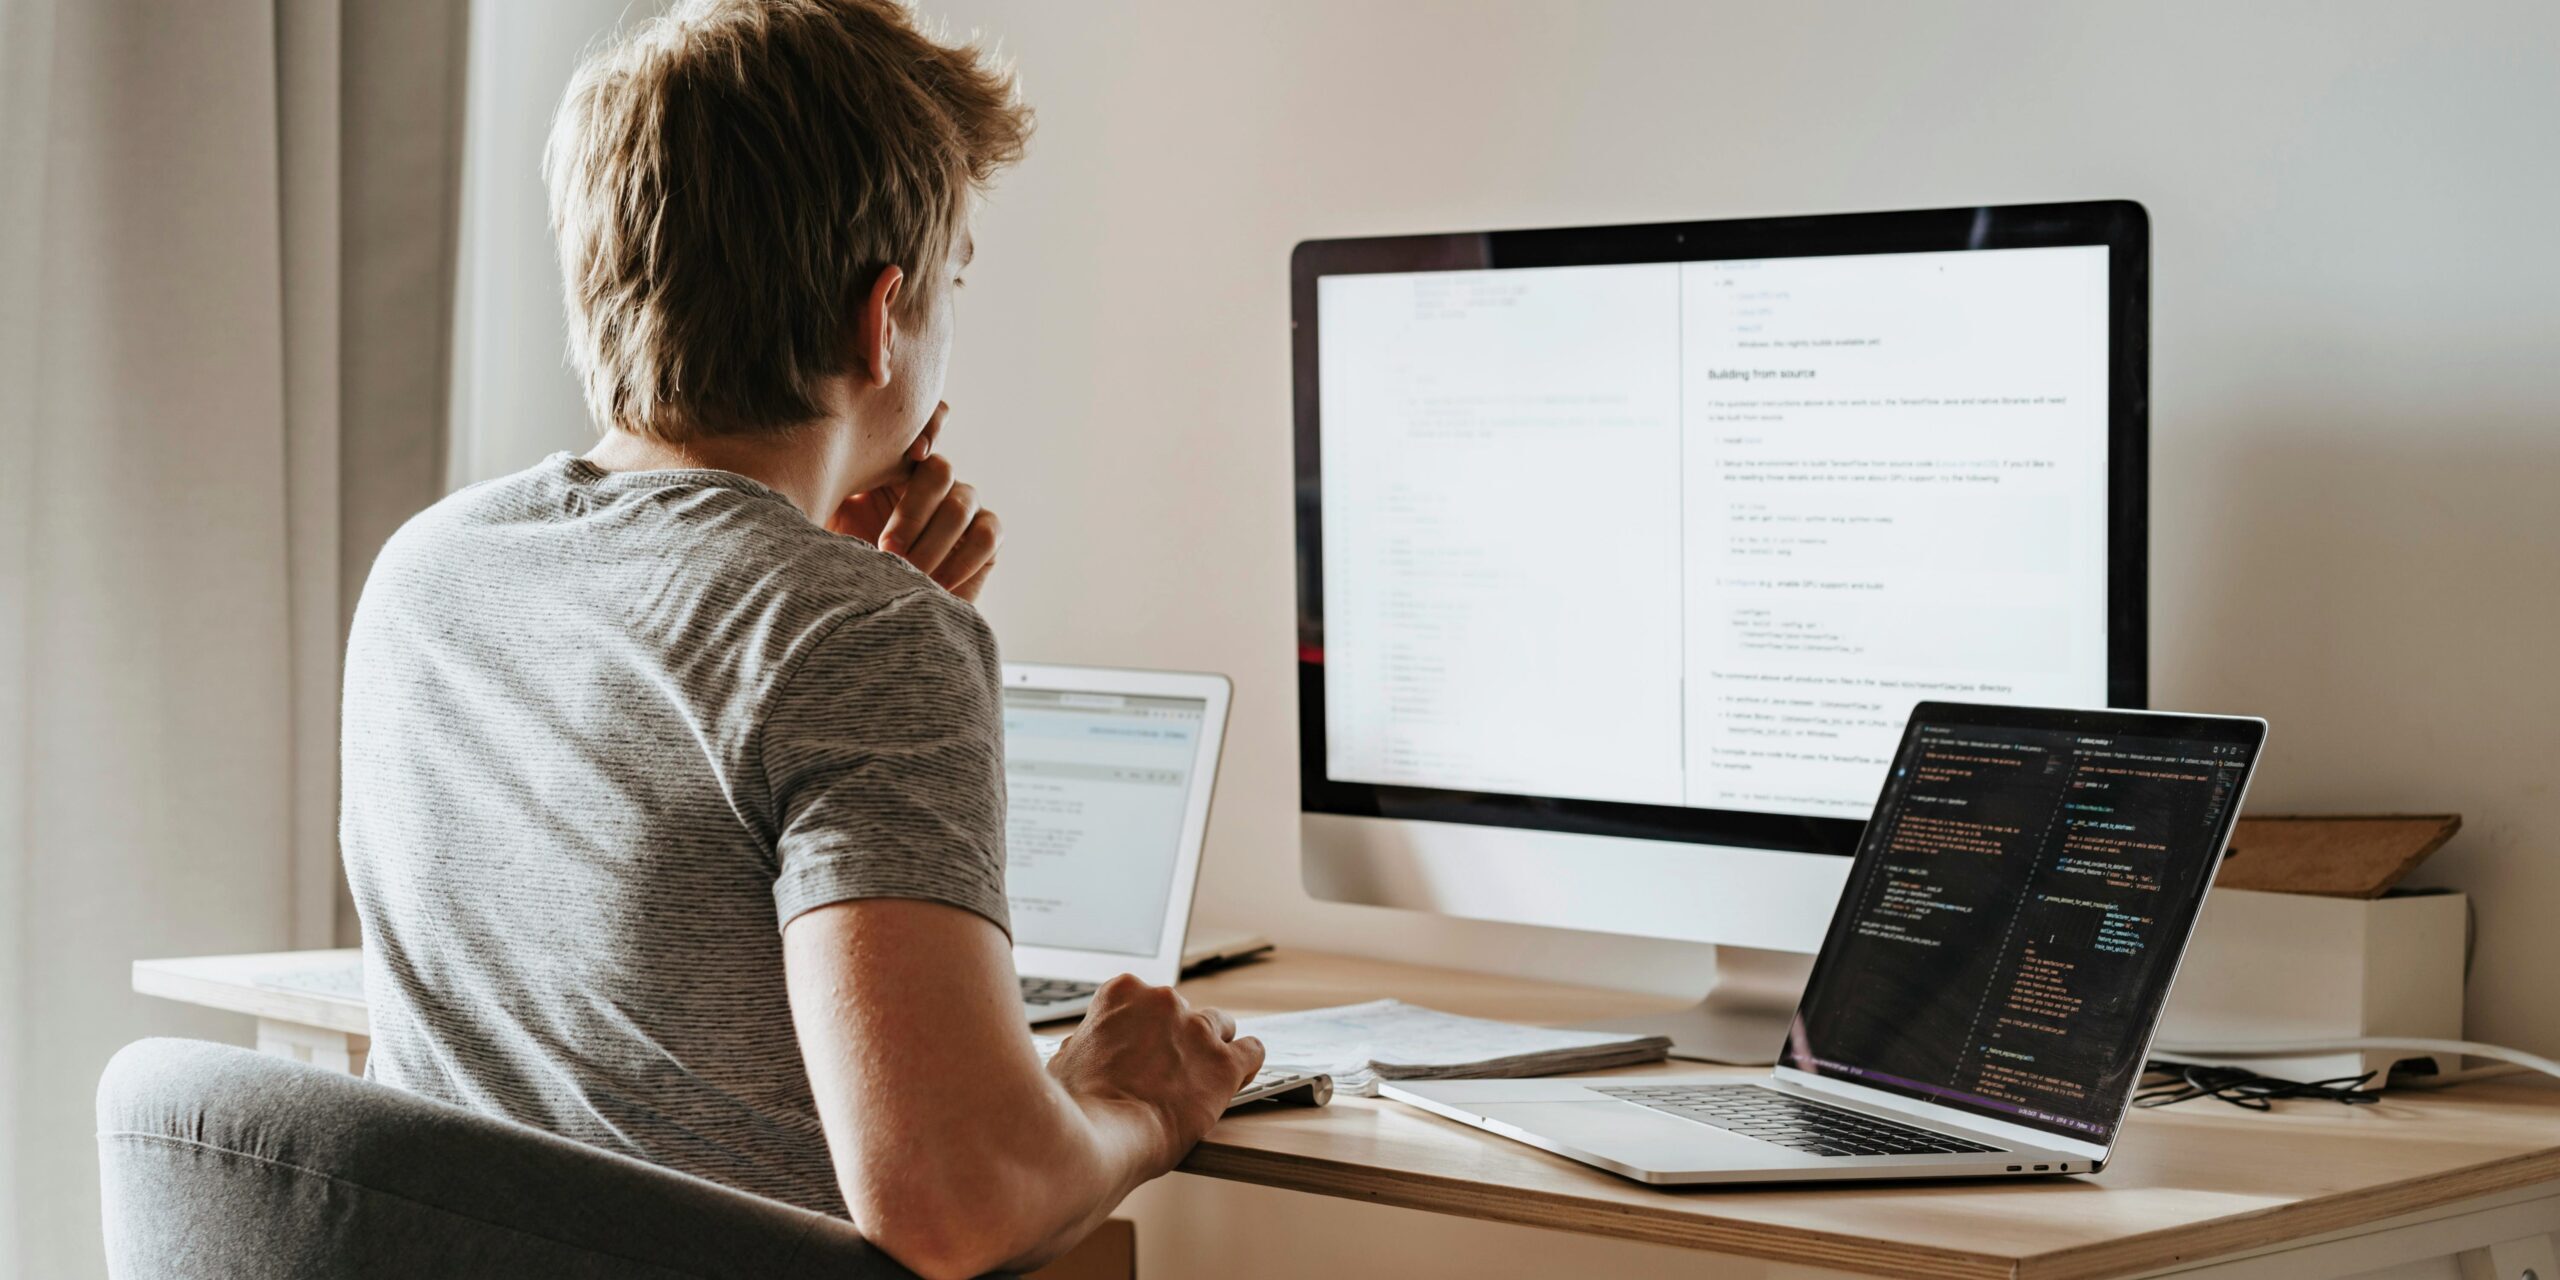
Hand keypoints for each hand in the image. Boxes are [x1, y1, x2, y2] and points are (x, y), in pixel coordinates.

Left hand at [829, 402, 1002, 601]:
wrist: (869, 614)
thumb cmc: (841, 566)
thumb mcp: (828, 520)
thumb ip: (829, 487)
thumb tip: (817, 459)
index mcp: (895, 465)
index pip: (924, 423)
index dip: (929, 425)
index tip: (912, 455)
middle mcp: (934, 480)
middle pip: (940, 470)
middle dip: (913, 512)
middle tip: (887, 548)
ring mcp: (964, 506)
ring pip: (962, 504)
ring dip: (932, 542)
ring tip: (906, 572)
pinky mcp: (987, 537)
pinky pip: (987, 535)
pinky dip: (962, 560)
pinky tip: (937, 583)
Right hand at [1043, 974, 1264, 1172]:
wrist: (1095, 1141)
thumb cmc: (1072, 1107)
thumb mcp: (1064, 1059)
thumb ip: (1088, 1044)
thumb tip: (1089, 1048)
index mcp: (1122, 994)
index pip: (1144, 1000)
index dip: (1143, 1029)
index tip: (1142, 1051)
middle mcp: (1163, 1001)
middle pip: (1183, 1012)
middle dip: (1176, 1038)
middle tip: (1166, 1072)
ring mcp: (1197, 1030)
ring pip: (1221, 1026)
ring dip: (1213, 1048)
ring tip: (1204, 1075)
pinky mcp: (1224, 1064)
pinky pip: (1253, 1051)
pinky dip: (1248, 1064)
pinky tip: (1240, 1077)